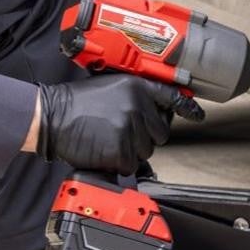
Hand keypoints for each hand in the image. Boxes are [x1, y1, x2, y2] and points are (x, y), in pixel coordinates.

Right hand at [36, 75, 202, 175]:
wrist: (52, 116)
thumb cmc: (75, 103)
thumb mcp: (110, 86)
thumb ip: (134, 94)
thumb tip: (154, 108)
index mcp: (136, 87)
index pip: (171, 97)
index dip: (187, 107)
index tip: (198, 114)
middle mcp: (137, 106)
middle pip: (160, 131)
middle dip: (146, 135)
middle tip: (122, 130)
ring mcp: (130, 128)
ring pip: (147, 149)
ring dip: (131, 149)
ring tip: (109, 138)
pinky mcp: (121, 149)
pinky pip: (131, 164)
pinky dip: (119, 162)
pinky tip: (104, 149)